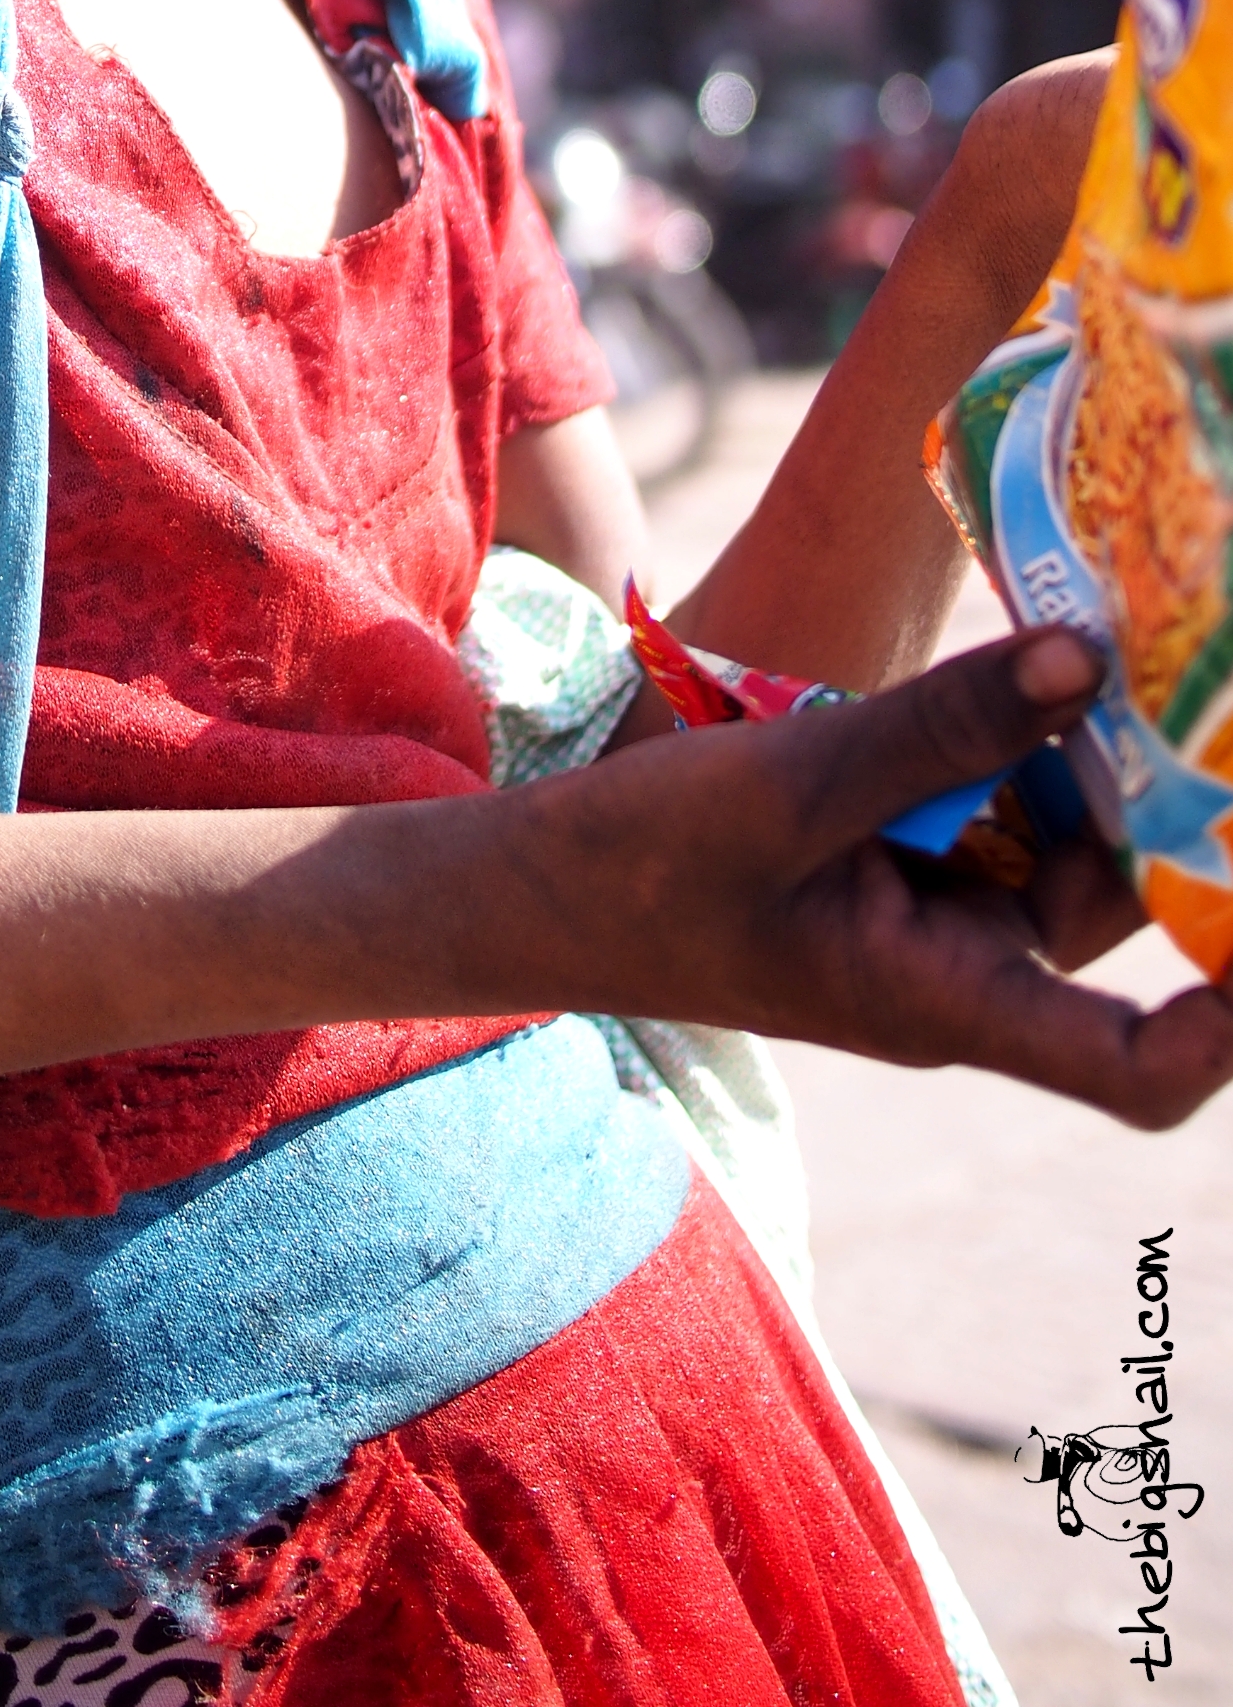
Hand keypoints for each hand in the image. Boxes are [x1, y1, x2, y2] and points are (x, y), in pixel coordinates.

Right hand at [528, 628, 1232, 1129]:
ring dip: (1091, 748)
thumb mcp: (794, 782)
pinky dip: (1023, 735)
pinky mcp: (905, 858)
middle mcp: (967, 968)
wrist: (538, 886)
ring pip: (1064, 833)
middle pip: (1118, 901)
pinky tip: (1043, 650)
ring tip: (1123, 639)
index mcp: (947, 1000)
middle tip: (1197, 680)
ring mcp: (937, 910)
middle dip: (1164, 802)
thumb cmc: (647, 864)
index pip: (1135, 1067)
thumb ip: (943, 727)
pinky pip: (1001, 799)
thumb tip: (1090, 659)